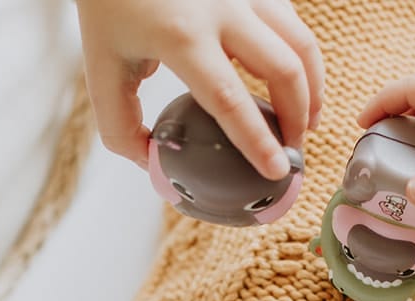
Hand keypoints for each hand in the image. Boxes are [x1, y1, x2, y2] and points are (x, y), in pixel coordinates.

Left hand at [74, 0, 323, 179]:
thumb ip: (121, 125)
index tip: (277, 171)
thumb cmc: (110, 4)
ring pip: (300, 41)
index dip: (257, 141)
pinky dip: (300, 56)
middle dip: (297, 117)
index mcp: (181, 35)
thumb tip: (154, 163)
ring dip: (312, 86)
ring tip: (307, 120)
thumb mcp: (102, 67)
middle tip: (292, 150)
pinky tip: (292, 79)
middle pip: (284, 69)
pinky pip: (291, 21)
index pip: (230, 99)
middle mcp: (222, 7)